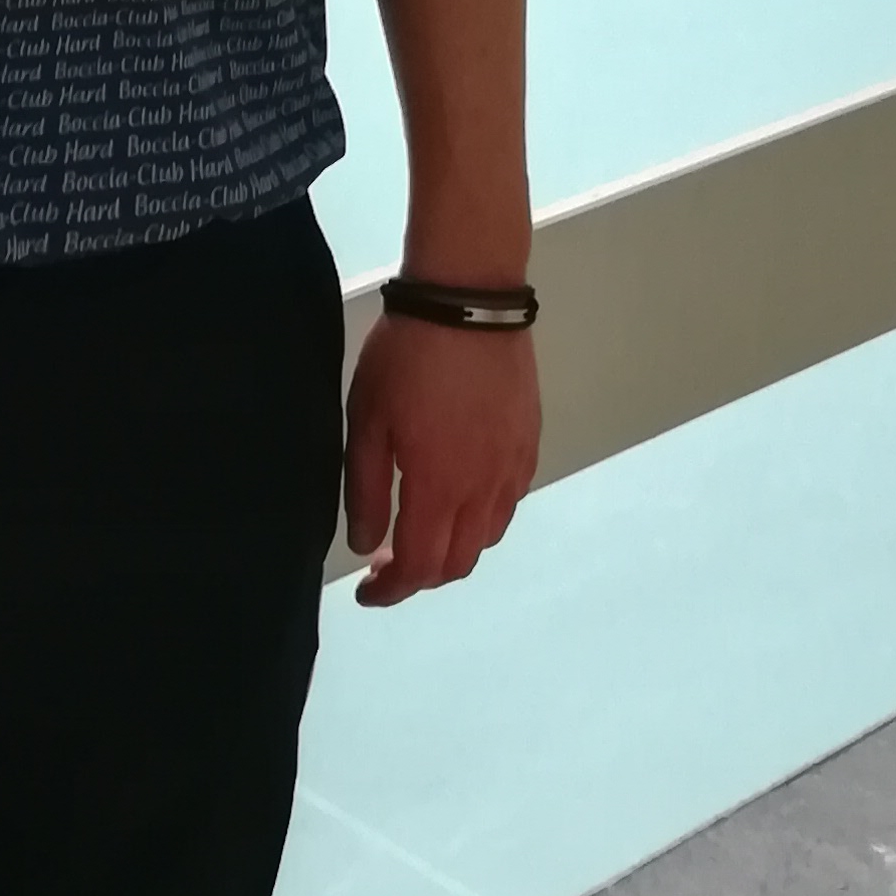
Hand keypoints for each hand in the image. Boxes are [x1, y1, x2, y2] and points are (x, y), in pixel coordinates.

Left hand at [344, 314, 539, 608]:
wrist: (469, 302)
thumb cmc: (407, 358)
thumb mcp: (368, 420)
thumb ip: (367, 490)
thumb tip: (367, 544)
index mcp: (440, 489)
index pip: (420, 568)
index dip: (392, 591)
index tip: (366, 593)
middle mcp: (485, 491)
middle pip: (458, 563)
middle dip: (421, 576)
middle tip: (387, 563)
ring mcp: (513, 468)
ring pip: (487, 538)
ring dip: (453, 550)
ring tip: (422, 531)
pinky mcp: (529, 444)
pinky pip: (508, 504)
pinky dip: (482, 520)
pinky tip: (461, 497)